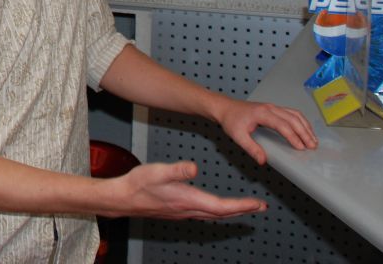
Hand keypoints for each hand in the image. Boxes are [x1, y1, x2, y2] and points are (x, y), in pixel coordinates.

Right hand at [99, 161, 265, 219]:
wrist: (123, 198)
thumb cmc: (138, 185)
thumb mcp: (157, 171)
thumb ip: (177, 169)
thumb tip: (195, 167)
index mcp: (188, 199)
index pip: (222, 206)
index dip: (242, 206)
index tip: (258, 204)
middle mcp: (189, 209)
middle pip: (222, 213)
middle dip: (242, 211)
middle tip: (259, 208)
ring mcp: (184, 212)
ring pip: (214, 215)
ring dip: (231, 211)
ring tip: (244, 207)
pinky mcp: (179, 211)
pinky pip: (204, 213)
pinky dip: (217, 210)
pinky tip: (216, 206)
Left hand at [213, 97, 317, 163]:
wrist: (225, 108)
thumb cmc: (231, 120)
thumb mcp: (238, 136)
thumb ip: (251, 148)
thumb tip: (263, 160)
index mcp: (262, 113)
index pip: (282, 125)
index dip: (293, 136)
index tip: (300, 148)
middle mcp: (270, 108)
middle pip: (292, 119)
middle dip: (304, 133)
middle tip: (312, 146)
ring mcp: (273, 107)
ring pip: (295, 114)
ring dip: (305, 127)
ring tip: (313, 140)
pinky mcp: (274, 109)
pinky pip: (292, 113)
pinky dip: (301, 122)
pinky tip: (305, 130)